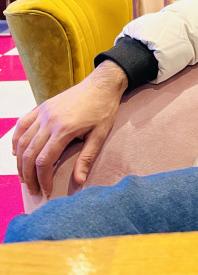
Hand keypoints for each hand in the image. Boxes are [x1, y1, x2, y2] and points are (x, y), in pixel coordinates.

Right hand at [12, 61, 127, 197]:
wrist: (102, 84)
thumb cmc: (103, 109)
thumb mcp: (100, 134)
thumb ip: (87, 158)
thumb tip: (79, 180)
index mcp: (63, 130)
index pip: (44, 161)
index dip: (42, 179)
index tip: (46, 190)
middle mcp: (49, 121)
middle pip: (29, 154)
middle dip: (29, 175)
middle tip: (33, 189)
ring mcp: (43, 112)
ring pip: (22, 141)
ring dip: (20, 161)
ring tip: (24, 176)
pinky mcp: (42, 106)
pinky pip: (22, 124)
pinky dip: (16, 140)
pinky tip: (17, 152)